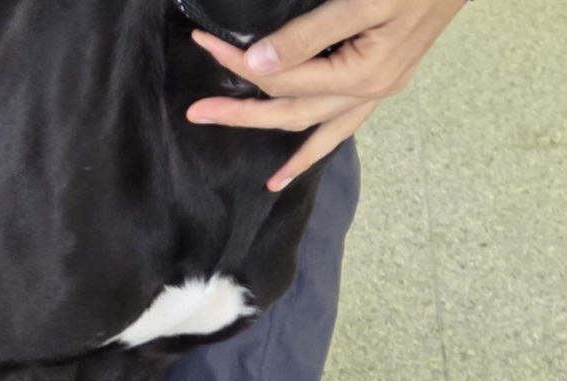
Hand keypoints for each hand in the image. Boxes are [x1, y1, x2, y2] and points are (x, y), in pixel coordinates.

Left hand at [188, 0, 466, 190]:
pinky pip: (342, 125)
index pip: (282, 78)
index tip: (204, 42)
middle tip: (195, 113)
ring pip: (315, 125)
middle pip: (290, 112)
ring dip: (276, 140)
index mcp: (362, 74)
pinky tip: (292, 169)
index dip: (238, 63)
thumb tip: (258, 63)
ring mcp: (377, 90)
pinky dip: (316, 147)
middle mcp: (370, 91)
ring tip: (246, 157)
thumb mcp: (363, 2)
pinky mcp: (381, 81)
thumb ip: (310, 33)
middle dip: (240, 113)